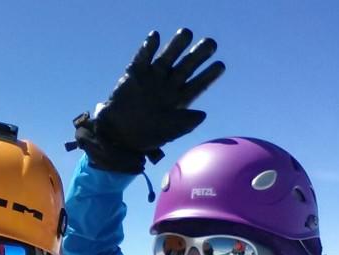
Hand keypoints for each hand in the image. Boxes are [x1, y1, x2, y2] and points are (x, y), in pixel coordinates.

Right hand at [69, 28, 224, 172]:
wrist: (118, 135)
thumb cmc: (145, 136)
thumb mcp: (168, 132)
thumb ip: (185, 124)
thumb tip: (203, 114)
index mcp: (179, 100)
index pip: (198, 85)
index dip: (208, 75)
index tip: (220, 65)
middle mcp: (168, 86)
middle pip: (187, 66)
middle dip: (198, 55)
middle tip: (211, 44)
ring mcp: (152, 78)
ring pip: (167, 58)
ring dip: (176, 45)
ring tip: (187, 33)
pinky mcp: (135, 74)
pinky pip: (143, 57)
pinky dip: (148, 47)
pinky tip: (155, 36)